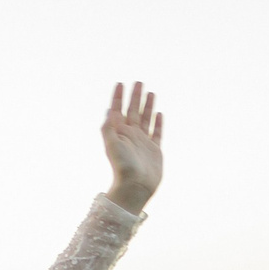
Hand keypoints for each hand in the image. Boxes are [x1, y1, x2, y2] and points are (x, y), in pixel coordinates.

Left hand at [101, 81, 163, 212]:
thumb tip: (109, 110)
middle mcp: (130, 135)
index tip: (120, 83)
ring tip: (150, 92)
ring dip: (147, 106)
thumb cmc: (122, 167)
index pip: (118, 110)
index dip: (118, 97)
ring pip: (146, 119)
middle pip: (133, 110)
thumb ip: (109, 128)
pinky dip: (158, 122)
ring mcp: (143, 142)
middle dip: (135, 96)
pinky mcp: (154, 150)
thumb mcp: (112, 145)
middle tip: (138, 81)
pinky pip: (157, 132)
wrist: (135, 187)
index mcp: (119, 133)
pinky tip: (159, 113)